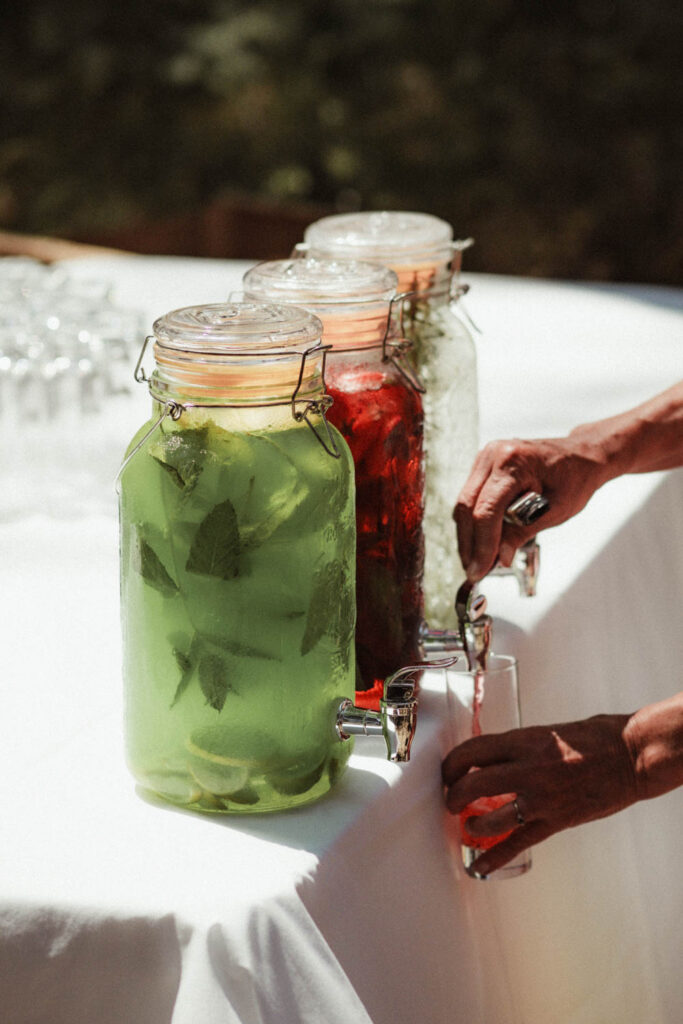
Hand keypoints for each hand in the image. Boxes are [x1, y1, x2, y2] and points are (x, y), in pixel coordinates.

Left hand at [441, 714, 637, 875]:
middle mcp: (529, 768)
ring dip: (472, 825)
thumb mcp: (549, 731)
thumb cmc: (596, 738)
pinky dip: (496, 856)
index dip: (453, 763)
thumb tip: (496, 756)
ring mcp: (542, 798)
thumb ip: (521, 745)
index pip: (473, 751)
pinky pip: (519, 842)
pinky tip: (479, 865)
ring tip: (468, 826)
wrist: (631, 756)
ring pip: (491, 817)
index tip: (448, 771)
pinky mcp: (557, 820)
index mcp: (526, 741)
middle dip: (454, 794)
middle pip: (473, 784)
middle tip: (451, 799)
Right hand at [453, 435, 609, 580]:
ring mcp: (485, 458)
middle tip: (474, 571)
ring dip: (468, 536)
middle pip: (467, 507)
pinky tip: (480, 543)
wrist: (580, 456)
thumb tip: (499, 557)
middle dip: (469, 544)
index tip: (481, 569)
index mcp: (514, 462)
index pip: (487, 510)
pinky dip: (473, 523)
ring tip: (477, 562)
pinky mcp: (483, 467)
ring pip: (463, 504)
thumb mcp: (555, 511)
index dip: (482, 545)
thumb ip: (523, 533)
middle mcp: (493, 455)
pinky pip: (470, 498)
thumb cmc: (575, 477)